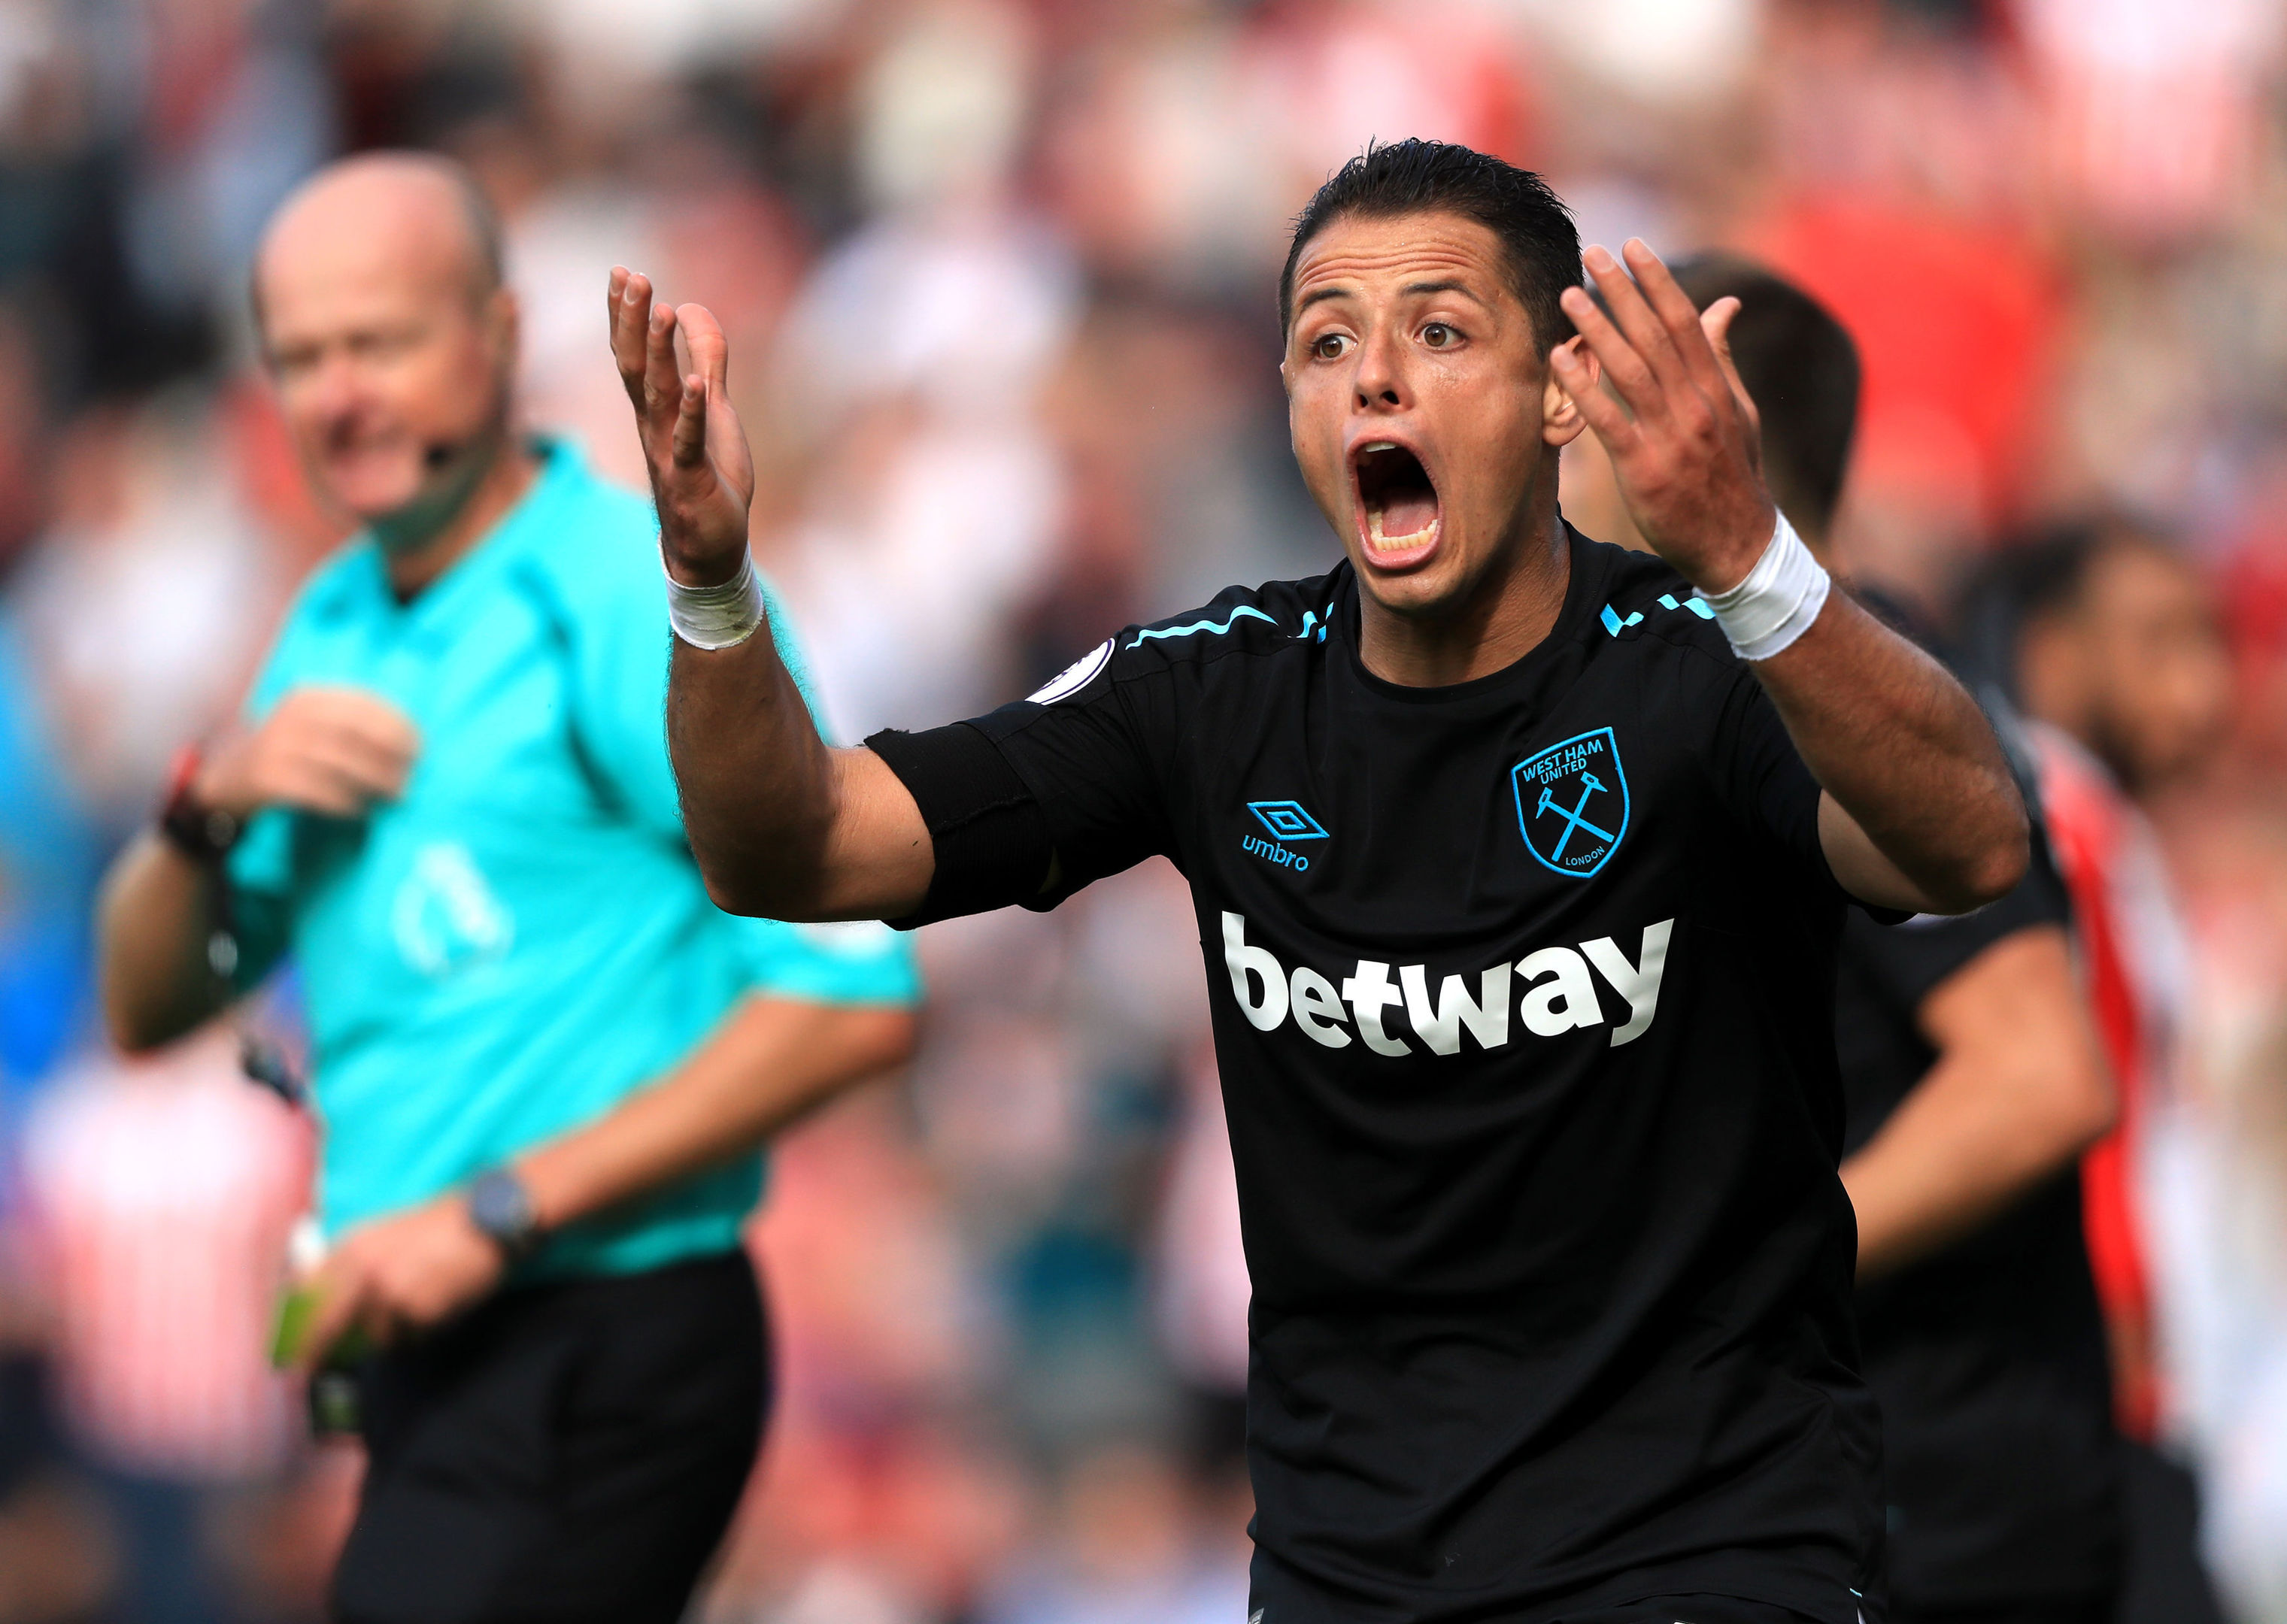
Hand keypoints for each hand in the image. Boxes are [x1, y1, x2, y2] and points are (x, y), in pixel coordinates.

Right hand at [194, 687, 417, 819]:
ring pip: (337, 761)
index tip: (419, 747)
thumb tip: (412, 744)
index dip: (396, 725)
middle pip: (354, 733)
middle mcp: (291, 716)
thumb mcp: (314, 727)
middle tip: (411, 776)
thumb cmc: (287, 754)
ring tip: (395, 796)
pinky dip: (342, 800)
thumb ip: (353, 728)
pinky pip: (314, 790)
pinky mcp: (265, 778)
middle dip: (389, 755)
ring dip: (373, 780)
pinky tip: (360, 810)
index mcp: (309, 697)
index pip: (362, 704)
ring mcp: (276, 746)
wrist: (225, 782)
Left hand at [295, 1195, 506, 1369]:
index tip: (290, 1355)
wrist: (486, 1218)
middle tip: (309, 1372)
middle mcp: (364, 1270)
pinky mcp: (420, 1309)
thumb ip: (353, 1264)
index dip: (297, 1331)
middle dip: (317, 1354)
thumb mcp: (384, 1234)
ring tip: (418, 1307)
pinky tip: (440, 1303)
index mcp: (352, 1246)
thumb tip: (323, 1303)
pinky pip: (413, 1336)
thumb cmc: (439, 1226)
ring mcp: (392, 1291)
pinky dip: (423, 1328)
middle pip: (328, 1327)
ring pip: (377, 1336)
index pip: (308, 1298)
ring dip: (392, 1333)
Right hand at [608, 267, 754, 587]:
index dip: (625, 314)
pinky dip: (692, 415)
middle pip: (635, 367)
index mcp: (655, 409)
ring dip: (659, 355)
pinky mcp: (692, 481)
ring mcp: (668, 453)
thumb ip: (707, 359)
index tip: (622, 271)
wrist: (710, 547)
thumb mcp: (714, 407)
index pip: (632, 354)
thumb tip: (692, 307)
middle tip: (631, 278)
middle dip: (632, 322)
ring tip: (662, 311)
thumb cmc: (709, 475)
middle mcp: (653, 427)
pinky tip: (696, 385)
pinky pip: (689, 444)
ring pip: (659, 398)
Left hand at [1549, 240, 1775, 593]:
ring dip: (1598, 329)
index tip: (1633, 248)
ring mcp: (1671, 437)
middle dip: (1623, 291)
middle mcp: (1696, 406)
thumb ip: (1722, 358)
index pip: (1685, 322)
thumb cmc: (1732, 475)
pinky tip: (1560, 360)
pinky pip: (1608, 421)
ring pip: (1630, 370)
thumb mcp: (1739, 412)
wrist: (1738, 544)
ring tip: (1569, 295)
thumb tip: (1726, 303)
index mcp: (1717, 389)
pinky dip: (1584, 389)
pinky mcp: (1644, 470)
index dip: (1658, 282)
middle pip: (1655, 336)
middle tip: (1592, 254)